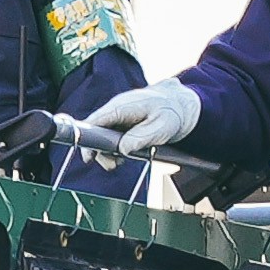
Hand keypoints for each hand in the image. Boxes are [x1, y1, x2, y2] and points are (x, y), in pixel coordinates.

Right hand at [77, 78, 201, 162]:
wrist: (183, 104)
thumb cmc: (173, 113)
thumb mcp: (160, 127)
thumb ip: (140, 138)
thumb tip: (121, 149)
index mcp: (122, 106)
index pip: (94, 121)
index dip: (86, 139)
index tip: (89, 157)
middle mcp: (116, 108)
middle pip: (95, 130)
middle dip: (100, 150)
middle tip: (112, 165)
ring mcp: (118, 114)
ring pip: (102, 134)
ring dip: (107, 151)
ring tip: (119, 162)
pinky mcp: (122, 121)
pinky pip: (111, 134)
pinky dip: (114, 146)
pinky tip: (123, 154)